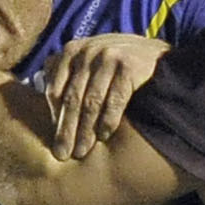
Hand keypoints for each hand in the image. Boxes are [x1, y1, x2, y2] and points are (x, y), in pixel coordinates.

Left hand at [45, 33, 169, 158]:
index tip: (55, 141)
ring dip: (85, 130)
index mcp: (71, 51)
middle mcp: (87, 51)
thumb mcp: (89, 62)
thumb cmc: (116, 65)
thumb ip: (68, 76)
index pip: (55, 90)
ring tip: (82, 151)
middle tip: (63, 154)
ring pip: (91, 101)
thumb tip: (48, 109)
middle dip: (66, 130)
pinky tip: (104, 136)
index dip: (55, 118)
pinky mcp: (128, 66)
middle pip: (71, 98)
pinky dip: (108, 120)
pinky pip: (115, 100)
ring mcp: (108, 57)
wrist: (156, 55)